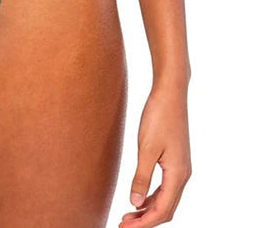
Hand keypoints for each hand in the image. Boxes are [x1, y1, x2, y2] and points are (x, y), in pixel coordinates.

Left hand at [120, 81, 190, 226]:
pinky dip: (153, 196)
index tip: (124, 227)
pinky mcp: (176, 159)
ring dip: (149, 210)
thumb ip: (141, 177)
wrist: (170, 93)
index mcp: (178, 174)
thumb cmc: (158, 116)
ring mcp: (181, 167)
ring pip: (167, 199)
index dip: (144, 223)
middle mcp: (183, 174)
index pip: (162, 210)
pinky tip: (139, 197)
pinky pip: (166, 187)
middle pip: (166, 209)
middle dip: (146, 220)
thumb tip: (135, 203)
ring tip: (128, 214)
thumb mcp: (146, 148)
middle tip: (123, 224)